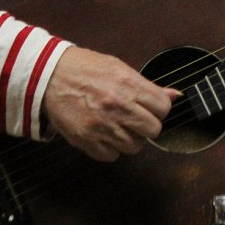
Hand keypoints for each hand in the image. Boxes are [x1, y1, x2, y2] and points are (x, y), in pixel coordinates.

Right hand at [42, 45, 180, 160]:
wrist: (49, 76)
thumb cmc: (85, 69)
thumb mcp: (120, 68)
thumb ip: (148, 86)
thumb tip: (175, 96)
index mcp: (129, 86)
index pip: (163, 108)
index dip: (158, 109)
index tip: (151, 107)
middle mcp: (118, 107)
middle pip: (153, 130)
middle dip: (147, 125)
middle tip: (135, 118)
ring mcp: (102, 126)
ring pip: (134, 147)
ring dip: (130, 138)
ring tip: (118, 125)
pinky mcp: (86, 140)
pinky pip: (111, 156)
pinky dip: (110, 148)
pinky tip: (104, 133)